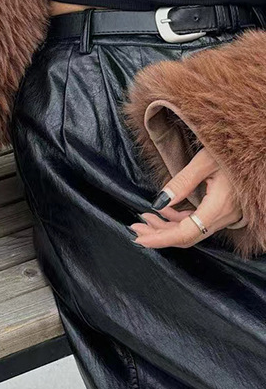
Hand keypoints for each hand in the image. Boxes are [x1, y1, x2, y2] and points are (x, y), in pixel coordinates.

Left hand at [128, 146, 243, 247]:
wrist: (257, 150)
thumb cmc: (233, 151)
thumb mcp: (204, 161)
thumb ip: (181, 183)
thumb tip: (159, 203)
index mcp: (219, 207)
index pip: (186, 233)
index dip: (161, 239)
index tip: (140, 238)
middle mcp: (223, 216)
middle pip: (187, 236)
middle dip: (159, 235)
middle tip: (135, 229)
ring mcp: (225, 215)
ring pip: (192, 230)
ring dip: (167, 228)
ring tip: (145, 220)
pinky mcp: (223, 210)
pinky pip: (198, 222)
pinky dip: (179, 220)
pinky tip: (164, 211)